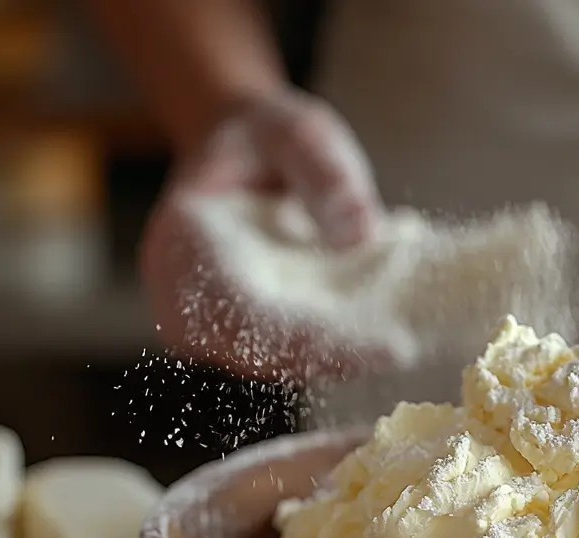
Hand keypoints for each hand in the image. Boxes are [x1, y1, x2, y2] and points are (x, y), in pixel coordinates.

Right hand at [141, 88, 388, 382]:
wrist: (243, 155)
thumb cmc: (266, 139)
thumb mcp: (298, 133)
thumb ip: (326, 174)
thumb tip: (361, 234)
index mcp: (181, 236)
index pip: (239, 307)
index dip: (307, 334)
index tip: (380, 344)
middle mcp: (180, 290)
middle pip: (253, 350)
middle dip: (328, 357)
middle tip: (398, 350)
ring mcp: (204, 319)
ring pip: (271, 363)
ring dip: (334, 360)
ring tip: (394, 345)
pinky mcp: (235, 334)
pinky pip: (282, 356)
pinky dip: (330, 353)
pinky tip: (376, 340)